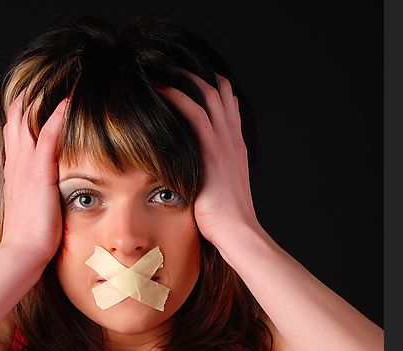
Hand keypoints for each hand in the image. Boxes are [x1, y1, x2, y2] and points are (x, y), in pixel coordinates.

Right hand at [0, 91, 67, 266]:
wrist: (22, 253)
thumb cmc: (29, 240)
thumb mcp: (31, 212)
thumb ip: (36, 198)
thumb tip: (45, 199)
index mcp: (14, 173)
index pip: (16, 134)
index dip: (24, 114)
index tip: (36, 98)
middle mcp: (16, 164)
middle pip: (17, 119)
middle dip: (30, 97)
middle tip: (46, 78)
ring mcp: (25, 166)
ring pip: (29, 119)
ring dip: (43, 97)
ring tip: (60, 79)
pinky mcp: (39, 172)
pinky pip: (49, 134)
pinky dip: (58, 115)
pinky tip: (69, 100)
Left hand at [156, 72, 264, 244]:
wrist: (238, 232)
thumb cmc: (226, 220)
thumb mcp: (219, 192)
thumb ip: (210, 175)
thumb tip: (195, 175)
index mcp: (235, 149)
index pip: (228, 107)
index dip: (213, 89)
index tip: (194, 80)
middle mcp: (232, 141)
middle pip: (220, 94)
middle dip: (198, 76)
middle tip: (175, 67)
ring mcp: (225, 144)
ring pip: (208, 97)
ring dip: (186, 81)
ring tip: (165, 72)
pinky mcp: (213, 153)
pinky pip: (196, 115)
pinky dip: (179, 98)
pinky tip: (164, 90)